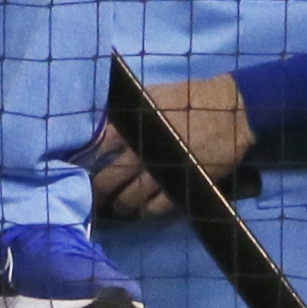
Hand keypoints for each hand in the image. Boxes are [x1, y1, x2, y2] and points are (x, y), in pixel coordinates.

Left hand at [89, 74, 253, 219]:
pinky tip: (143, 210)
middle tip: (95, 196)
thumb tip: (100, 120)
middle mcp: (141, 151)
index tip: (76, 168)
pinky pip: (158, 207)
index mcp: (131, 127)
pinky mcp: (182, 185)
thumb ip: (125, 111)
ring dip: (121, 204)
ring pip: (130, 198)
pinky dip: (147, 211)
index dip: (84, 160)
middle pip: (109, 178)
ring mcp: (161, 171)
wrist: (230, 112)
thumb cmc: (188, 99)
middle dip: (99, 189)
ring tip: (118, 206)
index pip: (96, 148)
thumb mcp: (150, 96)